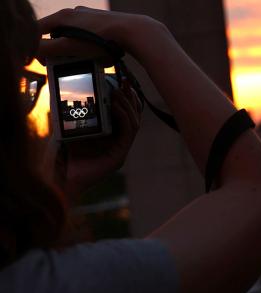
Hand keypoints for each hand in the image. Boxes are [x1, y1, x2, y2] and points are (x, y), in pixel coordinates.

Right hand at [37, 7, 170, 63]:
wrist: (133, 33)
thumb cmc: (102, 40)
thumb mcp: (70, 47)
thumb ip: (47, 49)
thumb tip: (34, 52)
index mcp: (64, 16)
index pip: (39, 29)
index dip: (36, 46)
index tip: (42, 60)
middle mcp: (76, 13)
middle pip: (58, 34)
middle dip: (60, 50)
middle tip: (67, 63)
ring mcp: (92, 17)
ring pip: (76, 37)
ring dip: (77, 51)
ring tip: (87, 61)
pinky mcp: (105, 23)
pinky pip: (92, 38)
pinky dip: (92, 49)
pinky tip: (101, 57)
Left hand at [54, 83, 140, 201]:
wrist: (61, 178)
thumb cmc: (64, 155)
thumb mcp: (71, 128)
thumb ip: (76, 114)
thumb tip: (71, 91)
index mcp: (111, 136)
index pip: (127, 114)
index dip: (127, 97)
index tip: (121, 81)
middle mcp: (119, 143)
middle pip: (134, 116)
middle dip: (131, 97)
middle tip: (124, 82)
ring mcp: (121, 150)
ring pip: (134, 123)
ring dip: (127, 105)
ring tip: (118, 92)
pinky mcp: (119, 157)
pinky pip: (128, 133)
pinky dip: (123, 117)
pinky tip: (115, 106)